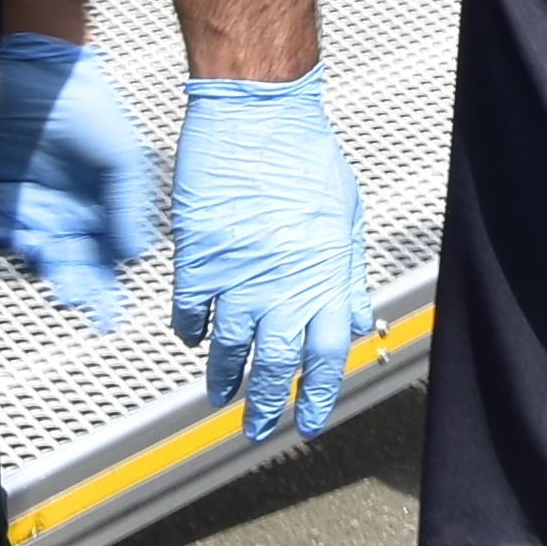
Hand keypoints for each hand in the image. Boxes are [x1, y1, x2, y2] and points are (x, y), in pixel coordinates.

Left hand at [0, 33, 155, 329]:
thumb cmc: (94, 109)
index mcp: (107, 210)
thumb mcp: (124, 160)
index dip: (107, 292)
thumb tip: (134, 257)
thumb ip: (128, 209)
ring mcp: (40, 204)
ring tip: (41, 249)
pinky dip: (8, 239)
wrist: (45, 71)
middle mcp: (74, 213)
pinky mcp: (7, 191)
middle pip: (71, 264)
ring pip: (37, 252)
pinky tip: (16, 236)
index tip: (104, 317)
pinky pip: (5, 229)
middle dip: (70, 282)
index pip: (109, 262)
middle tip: (67, 290)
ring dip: (38, 260)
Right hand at [168, 70, 374, 437]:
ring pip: (228, 348)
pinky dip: (190, 331)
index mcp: (324, 278)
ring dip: (224, 378)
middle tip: (256, 431)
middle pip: (274, 365)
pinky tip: (193, 339)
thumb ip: (348, 273)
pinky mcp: (196, 260)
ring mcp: (235, 277)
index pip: (325, 358)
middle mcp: (281, 287)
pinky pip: (189, 311)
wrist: (255, 114)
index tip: (308, 422)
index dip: (316, 395)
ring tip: (221, 397)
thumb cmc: (305, 154)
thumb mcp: (346, 216)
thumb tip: (357, 319)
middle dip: (265, 405)